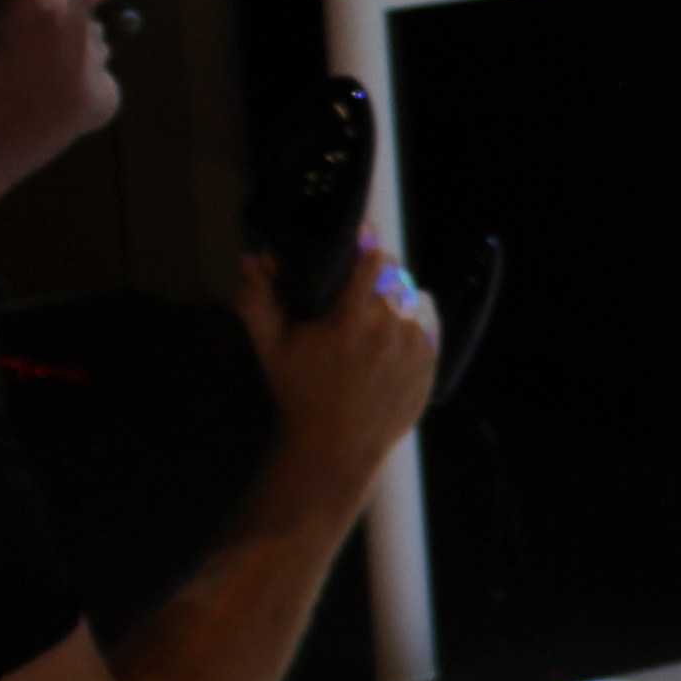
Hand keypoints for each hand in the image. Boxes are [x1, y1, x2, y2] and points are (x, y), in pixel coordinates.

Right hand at [235, 226, 436, 494]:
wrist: (337, 447)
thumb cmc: (299, 393)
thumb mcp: (271, 349)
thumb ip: (258, 302)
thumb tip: (249, 258)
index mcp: (350, 324)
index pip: (371, 263)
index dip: (367, 243)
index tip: (363, 233)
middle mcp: (388, 332)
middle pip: (394, 275)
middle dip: (378, 269)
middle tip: (362, 275)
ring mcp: (414, 348)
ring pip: (412, 296)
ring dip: (395, 293)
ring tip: (375, 307)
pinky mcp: (430, 362)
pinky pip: (428, 321)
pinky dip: (413, 316)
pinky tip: (393, 327)